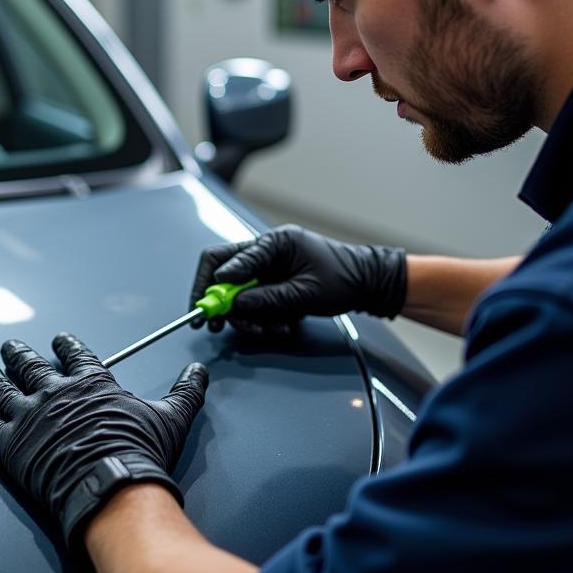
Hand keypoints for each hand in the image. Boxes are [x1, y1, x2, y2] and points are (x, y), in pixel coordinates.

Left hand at [0, 333, 207, 546]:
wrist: (112, 489)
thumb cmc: (141, 454)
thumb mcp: (172, 418)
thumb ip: (185, 391)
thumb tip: (200, 371)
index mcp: (90, 382)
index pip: (74, 354)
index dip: (64, 345)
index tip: (56, 339)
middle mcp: (55, 392)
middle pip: (29, 365)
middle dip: (17, 354)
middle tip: (8, 346)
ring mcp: (29, 417)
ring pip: (1, 387)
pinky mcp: (10, 445)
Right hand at [189, 225, 406, 331]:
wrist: (367, 283)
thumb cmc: (343, 279)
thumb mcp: (304, 292)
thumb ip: (268, 298)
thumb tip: (237, 305)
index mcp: (274, 242)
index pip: (228, 258)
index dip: (212, 284)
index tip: (205, 306)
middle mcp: (266, 251)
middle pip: (223, 271)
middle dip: (218, 299)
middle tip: (213, 322)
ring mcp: (268, 267)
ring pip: (238, 291)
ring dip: (246, 315)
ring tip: (267, 330)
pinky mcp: (273, 282)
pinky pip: (254, 300)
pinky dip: (260, 317)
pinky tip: (280, 325)